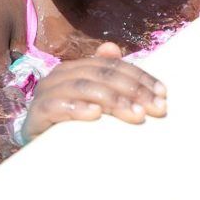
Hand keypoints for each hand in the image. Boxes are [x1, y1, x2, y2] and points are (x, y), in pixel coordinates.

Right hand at [21, 42, 166, 141]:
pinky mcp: (37, 114)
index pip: (113, 66)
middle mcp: (60, 75)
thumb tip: (112, 47)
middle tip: (155, 108)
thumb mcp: (92, 102)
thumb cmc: (70, 126)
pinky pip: (57, 107)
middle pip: (101, 74)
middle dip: (132, 89)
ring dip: (112, 100)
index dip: (140, 77)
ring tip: (135, 114)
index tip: (163, 94)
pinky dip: (78, 108)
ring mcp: (46, 94)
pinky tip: (95, 115)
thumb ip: (105, 78)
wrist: (36, 152)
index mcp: (76, 68)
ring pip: (83, 86)